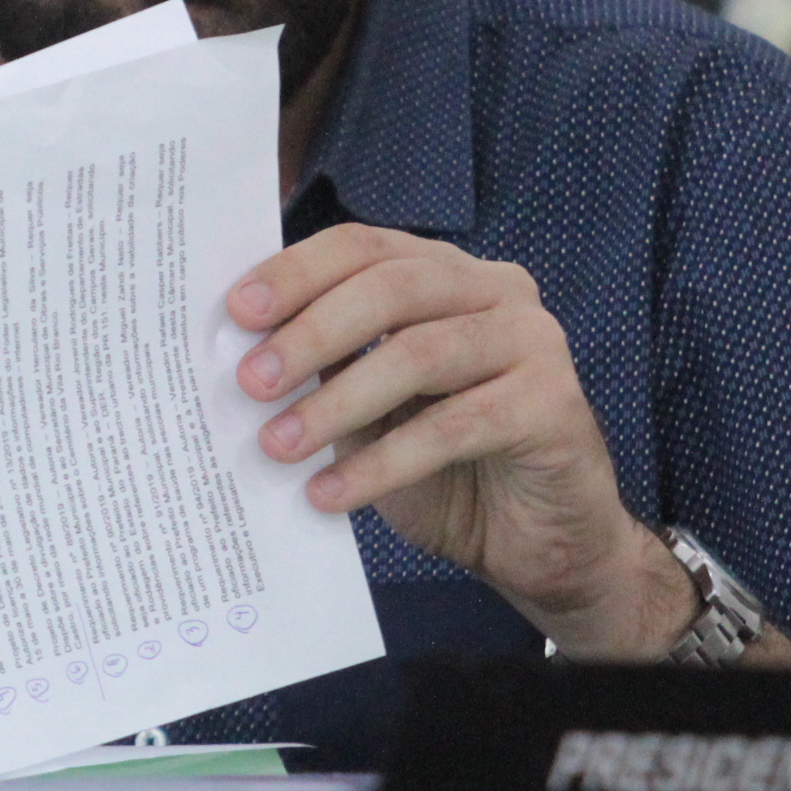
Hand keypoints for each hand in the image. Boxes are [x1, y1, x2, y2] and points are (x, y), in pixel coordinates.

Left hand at [230, 225, 694, 661]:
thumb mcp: (372, 411)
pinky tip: (332, 493)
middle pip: (392, 288)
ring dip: (338, 402)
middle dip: (311, 332)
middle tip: (252, 382)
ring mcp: (533, 341)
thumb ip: (329, 369)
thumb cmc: (447, 469)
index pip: (365, 247)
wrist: (541, 542)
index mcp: (446, 273)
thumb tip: (245, 354)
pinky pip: (455, 427)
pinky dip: (384, 462)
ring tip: (280, 445)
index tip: (237, 312)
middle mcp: (496, 290)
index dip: (297, 272)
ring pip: (421, 354)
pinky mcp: (553, 404)